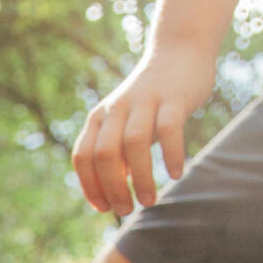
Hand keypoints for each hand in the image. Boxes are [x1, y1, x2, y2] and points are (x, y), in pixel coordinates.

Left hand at [71, 42, 216, 216]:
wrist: (179, 52)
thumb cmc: (151, 100)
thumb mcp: (125, 124)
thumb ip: (116, 154)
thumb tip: (110, 193)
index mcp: (100, 117)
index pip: (83, 156)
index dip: (89, 186)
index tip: (104, 208)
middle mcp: (117, 108)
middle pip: (105, 154)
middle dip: (113, 188)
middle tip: (127, 210)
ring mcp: (144, 101)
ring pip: (134, 143)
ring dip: (140, 178)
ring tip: (149, 201)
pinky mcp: (173, 98)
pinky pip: (169, 129)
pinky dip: (171, 155)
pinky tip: (176, 174)